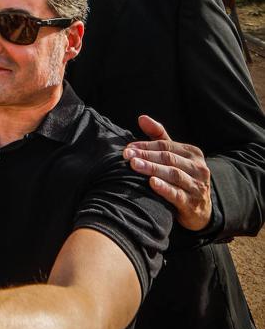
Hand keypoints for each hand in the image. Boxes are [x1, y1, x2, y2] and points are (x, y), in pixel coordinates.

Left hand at [123, 116, 211, 230]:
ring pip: (173, 174)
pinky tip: (152, 183)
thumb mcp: (174, 157)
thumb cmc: (182, 178)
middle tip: (127, 156)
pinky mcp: (193, 203)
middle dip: (146, 156)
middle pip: (168, 158)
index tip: (128, 149)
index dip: (145, 146)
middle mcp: (198, 167)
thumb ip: (159, 137)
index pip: (165, 145)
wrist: (200, 210)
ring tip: (135, 165)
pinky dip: (164, 188)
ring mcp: (197, 186)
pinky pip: (177, 194)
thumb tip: (141, 117)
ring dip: (152, 169)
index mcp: (192, 153)